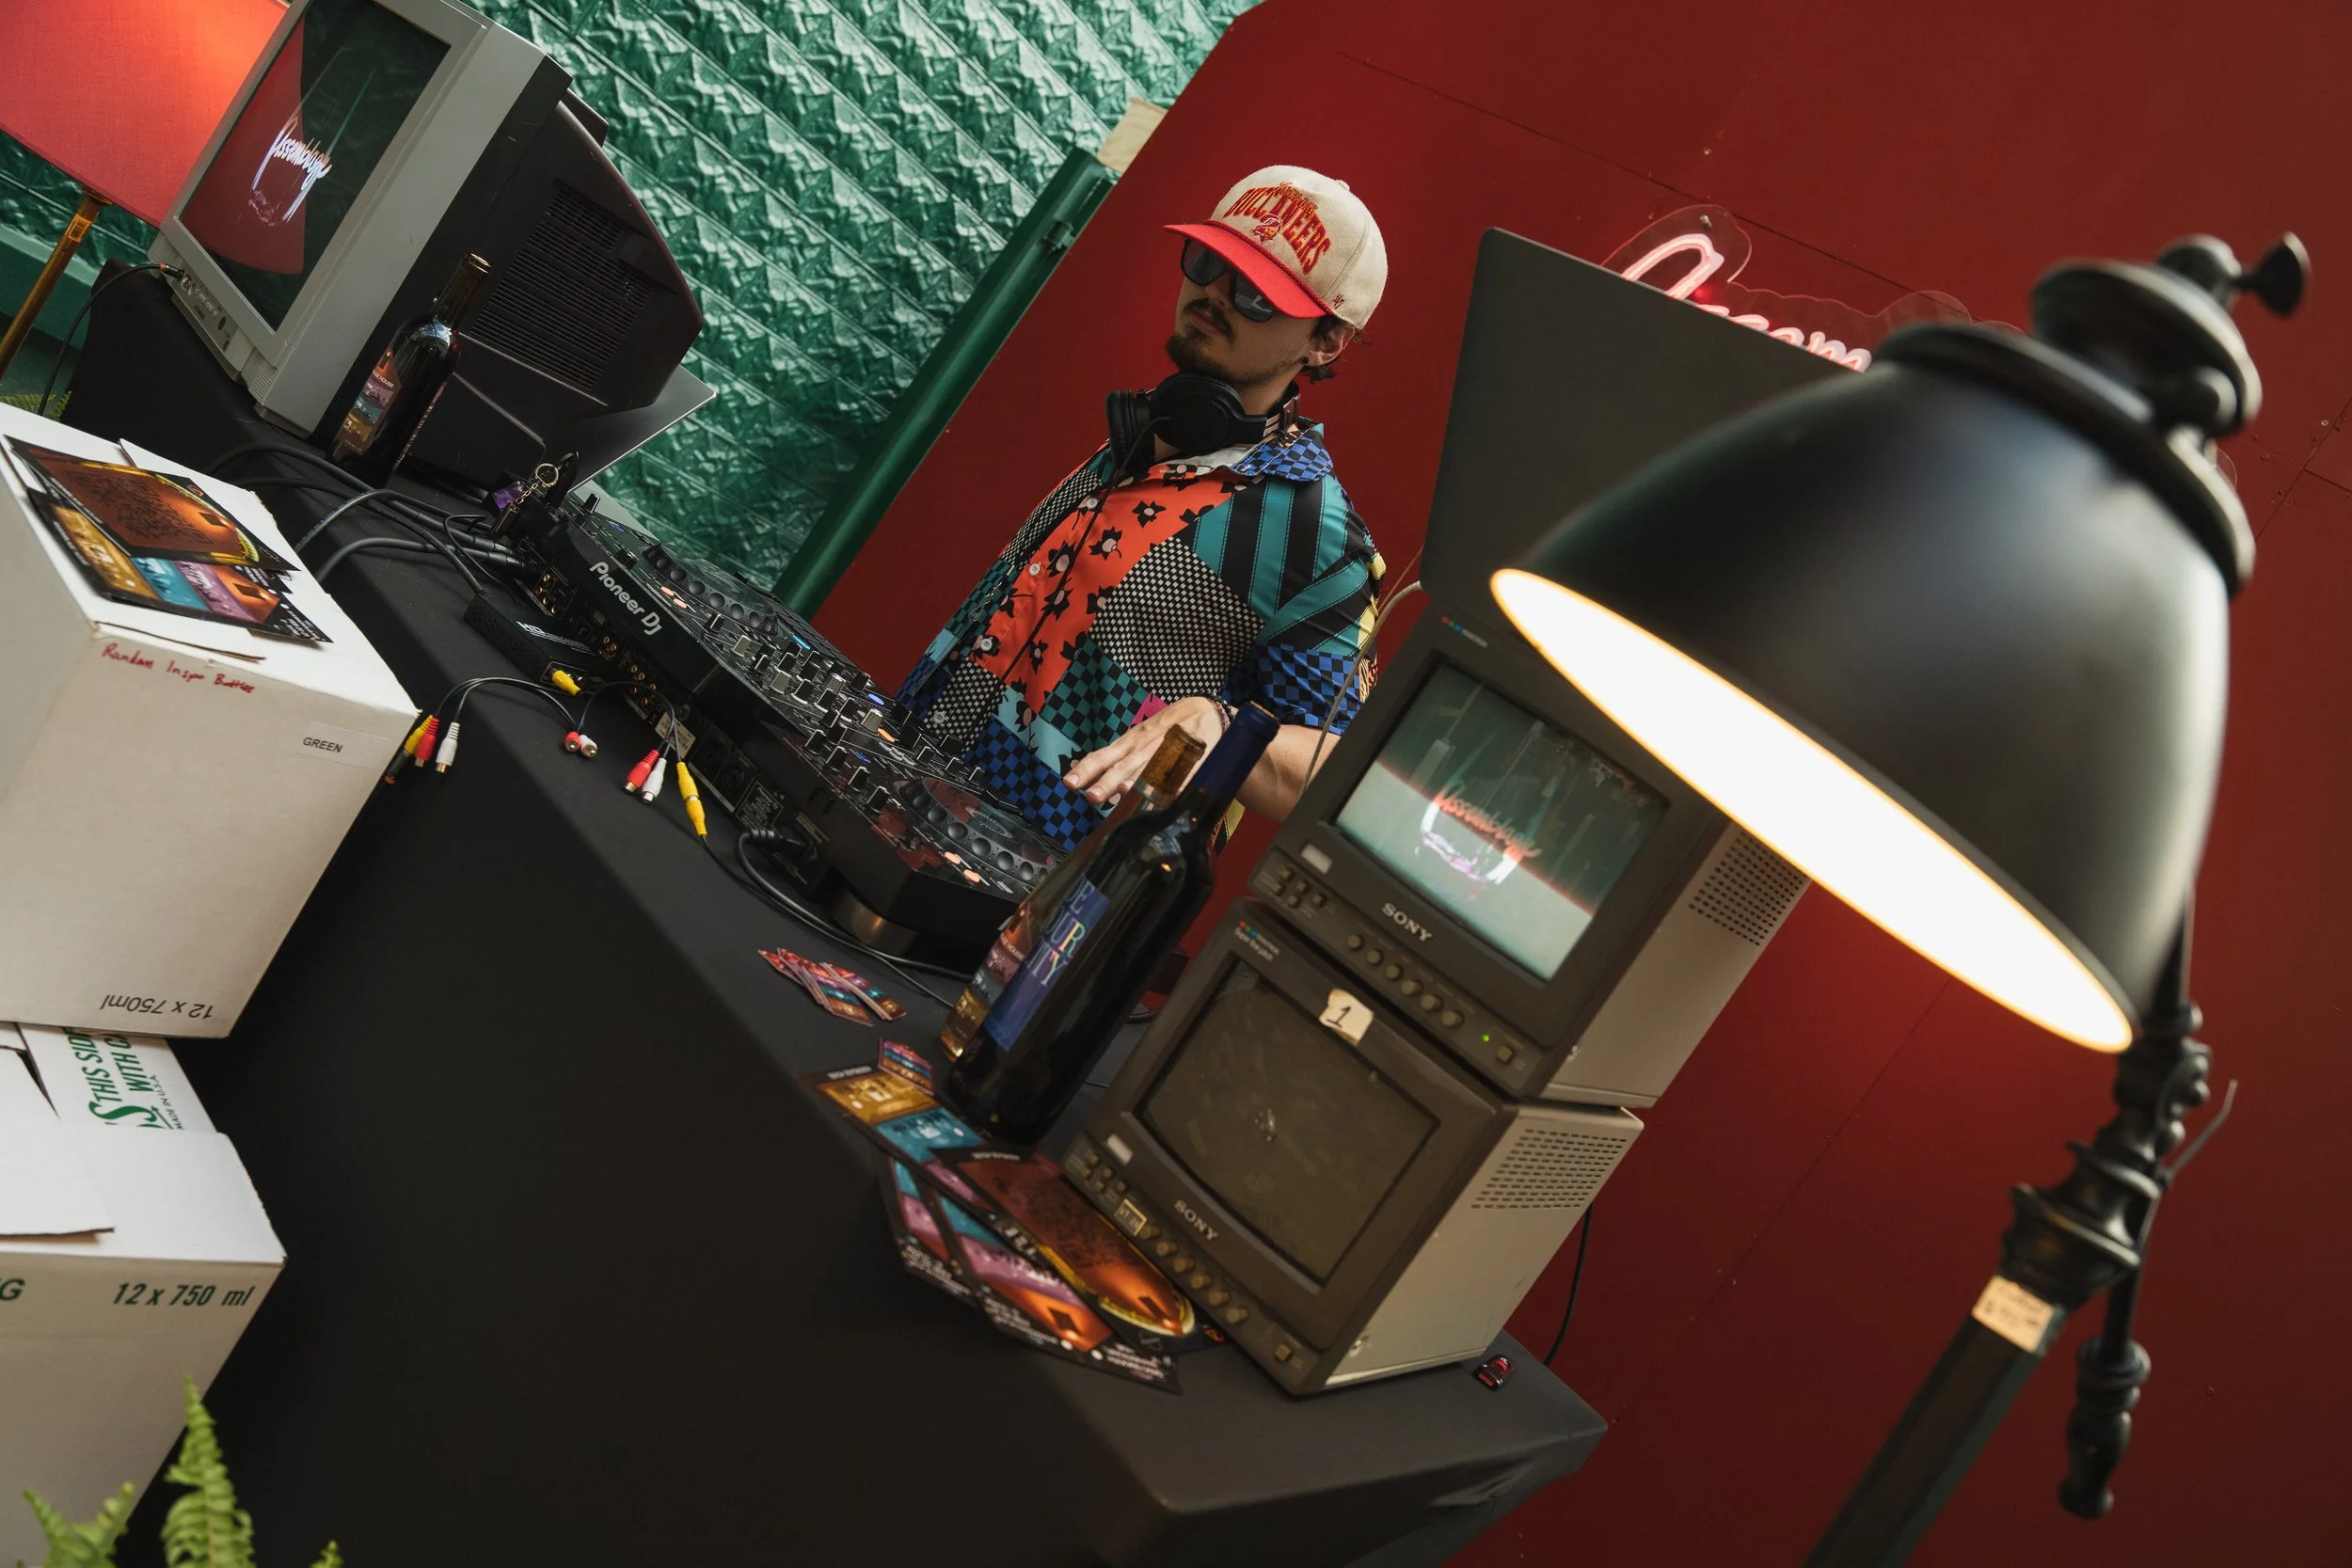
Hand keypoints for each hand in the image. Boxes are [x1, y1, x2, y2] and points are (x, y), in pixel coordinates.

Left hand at [1064, 697, 1222, 806]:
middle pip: (1124, 764)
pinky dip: (1176, 782)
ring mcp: (1169, 748)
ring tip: (1124, 793)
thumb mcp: (1137, 740)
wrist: (1205, 708)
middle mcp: (1145, 745)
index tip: (1068, 784)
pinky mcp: (1194, 754)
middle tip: (1093, 797)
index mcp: (1129, 743)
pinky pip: (1184, 770)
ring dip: (1138, 780)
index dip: (1086, 770)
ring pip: (1151, 766)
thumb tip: (1089, 781)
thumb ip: (1116, 761)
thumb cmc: (1164, 729)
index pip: (1103, 756)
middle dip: (1108, 781)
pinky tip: (1168, 795)